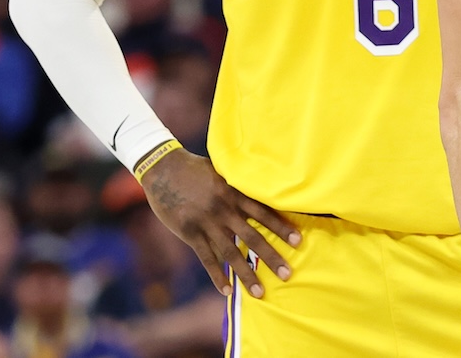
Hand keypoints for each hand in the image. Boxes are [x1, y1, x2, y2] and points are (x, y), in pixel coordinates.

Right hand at [140, 148, 299, 298]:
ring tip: (260, 292)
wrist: (163, 169)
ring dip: (246, 274)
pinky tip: (226, 290)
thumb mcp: (221, 172)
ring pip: (230, 252)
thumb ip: (238, 186)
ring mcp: (206, 223)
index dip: (281, 227)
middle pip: (252, 236)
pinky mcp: (189, 233)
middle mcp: (223, 209)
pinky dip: (216, 275)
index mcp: (233, 193)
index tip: (298, 241)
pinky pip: (206, 258)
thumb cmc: (195, 168)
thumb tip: (262, 188)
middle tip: (288, 274)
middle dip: (271, 256)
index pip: (263, 213)